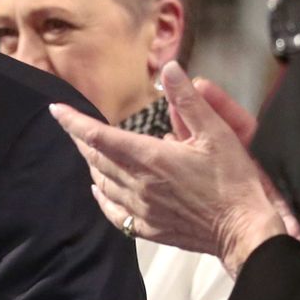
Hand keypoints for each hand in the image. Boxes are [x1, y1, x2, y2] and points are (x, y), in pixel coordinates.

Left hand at [49, 63, 286, 276]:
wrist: (242, 230)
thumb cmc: (232, 181)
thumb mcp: (216, 133)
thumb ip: (189, 101)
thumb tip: (169, 70)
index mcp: (151, 158)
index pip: (99, 137)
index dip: (74, 122)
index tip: (56, 110)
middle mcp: (139, 184)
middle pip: (96, 159)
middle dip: (81, 139)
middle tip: (71, 124)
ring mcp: (142, 209)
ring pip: (103, 183)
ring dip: (93, 164)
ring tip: (89, 150)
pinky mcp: (149, 228)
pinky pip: (114, 212)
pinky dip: (102, 197)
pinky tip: (100, 189)